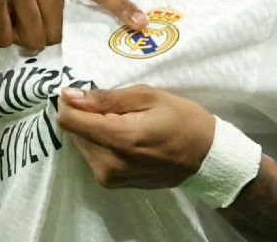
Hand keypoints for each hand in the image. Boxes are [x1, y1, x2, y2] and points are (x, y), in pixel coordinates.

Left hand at [56, 84, 215, 188]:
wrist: (206, 157)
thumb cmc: (182, 119)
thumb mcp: (148, 96)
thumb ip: (106, 98)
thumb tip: (69, 95)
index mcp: (119, 139)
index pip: (69, 120)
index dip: (70, 102)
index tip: (83, 92)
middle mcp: (109, 164)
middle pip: (74, 132)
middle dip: (86, 115)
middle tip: (114, 106)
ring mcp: (110, 178)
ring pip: (81, 143)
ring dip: (93, 129)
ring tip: (123, 121)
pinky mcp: (112, 183)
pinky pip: (92, 155)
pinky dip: (101, 142)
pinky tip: (123, 136)